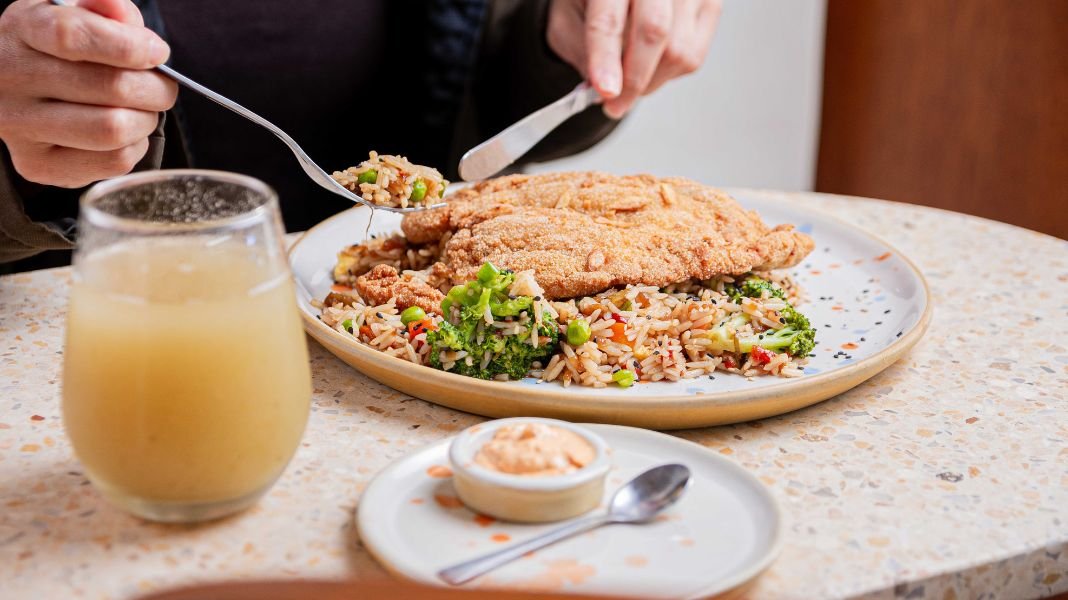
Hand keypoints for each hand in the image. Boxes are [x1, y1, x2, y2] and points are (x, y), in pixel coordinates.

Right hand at [0, 0, 176, 187]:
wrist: (11, 87)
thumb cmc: (53, 48)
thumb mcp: (71, 13)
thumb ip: (104, 8)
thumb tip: (128, 21)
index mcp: (21, 30)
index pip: (73, 36)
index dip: (128, 46)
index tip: (157, 52)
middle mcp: (12, 80)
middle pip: (109, 88)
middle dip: (155, 88)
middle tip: (162, 86)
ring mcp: (20, 127)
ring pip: (113, 130)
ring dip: (147, 120)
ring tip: (143, 109)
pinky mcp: (38, 164)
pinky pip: (113, 162)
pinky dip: (135, 146)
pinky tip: (124, 132)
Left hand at [547, 0, 720, 118]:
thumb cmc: (595, 0)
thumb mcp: (568, 18)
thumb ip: (580, 50)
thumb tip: (603, 89)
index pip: (610, 19)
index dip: (607, 58)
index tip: (606, 92)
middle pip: (654, 32)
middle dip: (634, 80)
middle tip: (616, 105)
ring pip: (678, 51)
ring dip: (651, 80)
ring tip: (631, 78)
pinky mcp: (710, 4)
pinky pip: (693, 56)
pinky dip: (670, 71)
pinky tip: (652, 63)